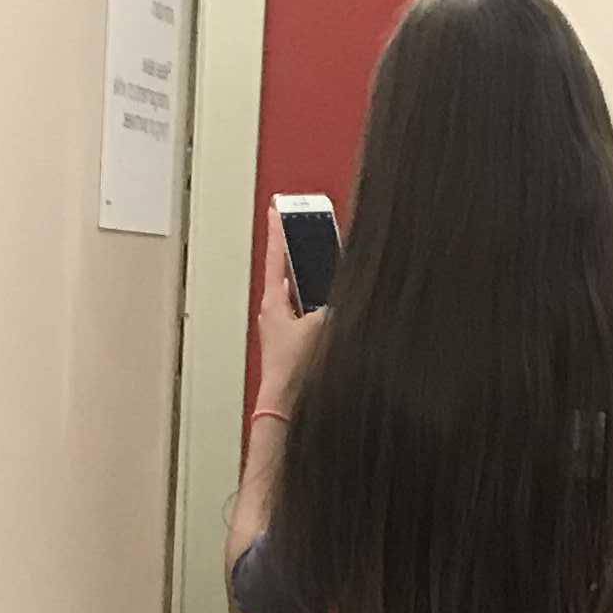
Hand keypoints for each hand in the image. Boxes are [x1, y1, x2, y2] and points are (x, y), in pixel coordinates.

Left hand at [253, 228, 324, 410]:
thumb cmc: (292, 368)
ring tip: (326, 273)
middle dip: (301, 258)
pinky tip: (331, 313)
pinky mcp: (291, 345)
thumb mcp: (318, 327)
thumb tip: (339, 298)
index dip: (278, 231)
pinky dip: (316, 310)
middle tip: (307, 236)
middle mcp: (274, 312)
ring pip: (299, 297)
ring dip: (312, 287)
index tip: (275, 209)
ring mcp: (281, 329)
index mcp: (273, 300)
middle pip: (289, 275)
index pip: (276, 256)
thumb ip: (330, 307)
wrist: (284, 403)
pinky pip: (305, 317)